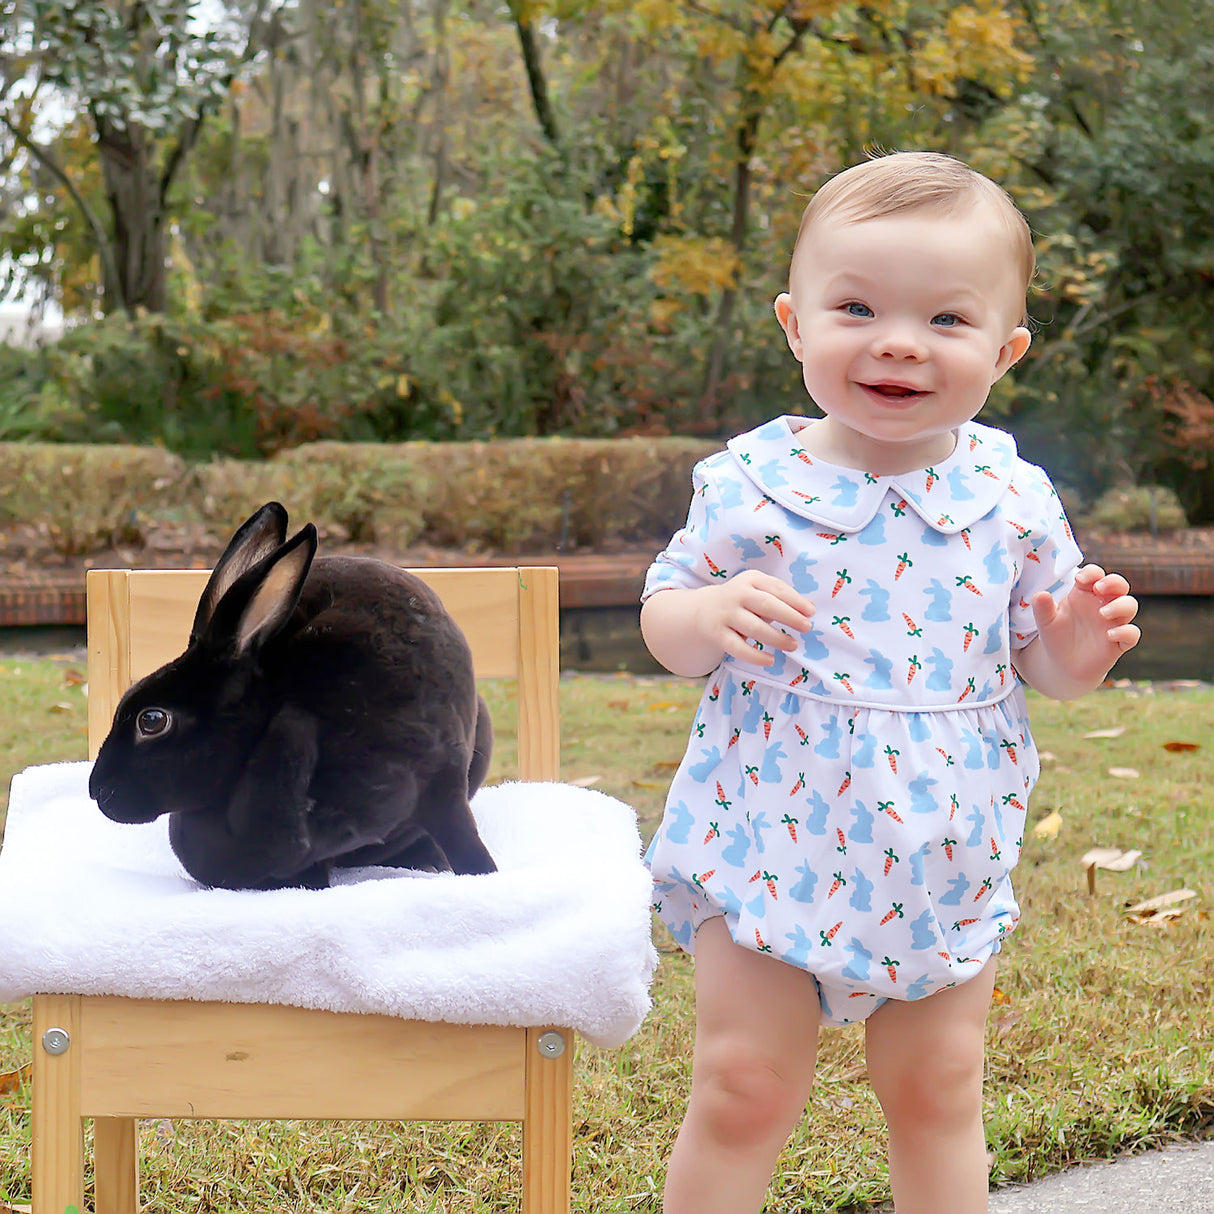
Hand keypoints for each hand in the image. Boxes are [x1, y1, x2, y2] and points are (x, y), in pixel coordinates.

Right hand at [640, 570, 813, 675]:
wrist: (704, 610)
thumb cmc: (743, 601)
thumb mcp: (759, 590)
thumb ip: (782, 597)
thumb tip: (808, 608)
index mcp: (750, 579)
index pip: (776, 588)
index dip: (795, 600)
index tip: (811, 612)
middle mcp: (736, 594)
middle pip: (766, 605)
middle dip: (789, 617)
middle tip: (806, 628)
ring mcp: (726, 614)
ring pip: (754, 628)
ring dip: (776, 638)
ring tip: (793, 645)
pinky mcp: (718, 634)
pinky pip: (738, 648)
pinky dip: (755, 656)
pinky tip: (770, 660)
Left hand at [1029, 565, 1139, 692]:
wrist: (1063, 665)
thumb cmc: (1057, 637)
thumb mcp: (1045, 622)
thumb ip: (1042, 608)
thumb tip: (1040, 594)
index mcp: (1084, 594)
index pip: (1095, 575)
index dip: (1091, 573)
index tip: (1079, 580)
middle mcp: (1102, 604)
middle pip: (1119, 584)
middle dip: (1114, 582)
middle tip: (1099, 588)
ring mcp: (1113, 622)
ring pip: (1130, 605)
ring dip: (1120, 606)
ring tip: (1102, 614)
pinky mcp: (1119, 642)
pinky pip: (1132, 633)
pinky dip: (1125, 632)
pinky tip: (1110, 635)